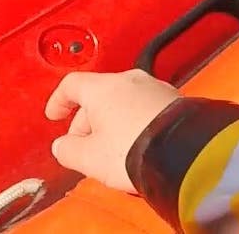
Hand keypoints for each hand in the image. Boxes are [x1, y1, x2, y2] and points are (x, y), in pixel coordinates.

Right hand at [45, 69, 180, 193]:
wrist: (183, 153)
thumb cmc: (137, 149)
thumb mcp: (89, 157)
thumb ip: (67, 149)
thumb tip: (64, 147)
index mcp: (104, 88)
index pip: (72, 85)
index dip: (59, 100)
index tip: (55, 113)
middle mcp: (131, 81)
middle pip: (99, 94)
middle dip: (88, 119)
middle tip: (83, 144)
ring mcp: (156, 88)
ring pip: (124, 101)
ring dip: (113, 121)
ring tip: (113, 150)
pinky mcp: (175, 101)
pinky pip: (146, 108)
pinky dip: (136, 122)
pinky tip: (136, 144)